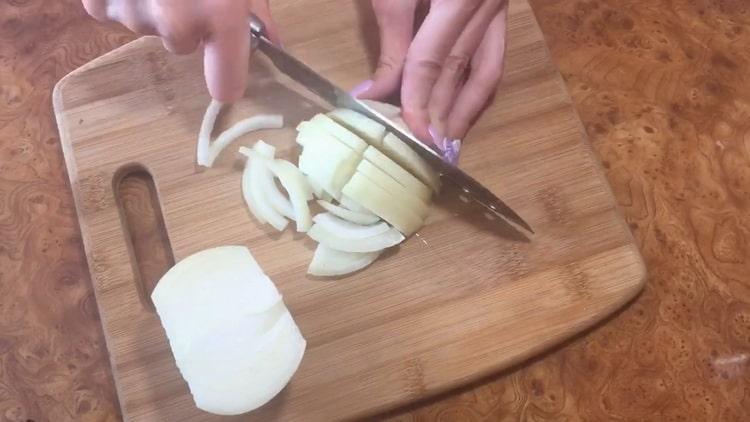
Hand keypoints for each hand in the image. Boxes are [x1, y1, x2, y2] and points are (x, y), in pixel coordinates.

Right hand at [82, 0, 280, 101]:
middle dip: (188, 20)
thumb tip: (271, 42)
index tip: (227, 70)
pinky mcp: (97, 3)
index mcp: (219, 16)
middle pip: (183, 46)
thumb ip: (256, 11)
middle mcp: (175, 24)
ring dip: (154, 4)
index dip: (228, 76)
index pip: (226, 85)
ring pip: (148, 26)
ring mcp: (132, 15)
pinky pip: (116, 10)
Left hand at [353, 0, 507, 150]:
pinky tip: (463, 110)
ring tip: (449, 142)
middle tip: (428, 150)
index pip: (434, 61)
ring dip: (468, 109)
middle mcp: (488, 6)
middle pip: (461, 70)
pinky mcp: (499, 11)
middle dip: (443, 114)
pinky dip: (478, 87)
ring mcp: (499, 10)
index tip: (412, 134)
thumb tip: (373, 93)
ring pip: (488, 69)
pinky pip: (494, 56)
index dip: (420, 100)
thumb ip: (391, 37)